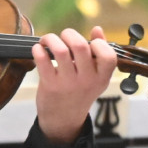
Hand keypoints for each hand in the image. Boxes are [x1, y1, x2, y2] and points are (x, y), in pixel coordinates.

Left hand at [33, 26, 117, 143]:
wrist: (64, 119)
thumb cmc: (80, 92)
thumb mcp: (95, 77)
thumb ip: (98, 54)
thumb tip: (97, 29)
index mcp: (101, 77)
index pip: (109, 56)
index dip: (99, 43)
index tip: (90, 42)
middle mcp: (86, 80)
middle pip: (80, 46)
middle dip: (69, 34)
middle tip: (63, 36)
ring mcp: (68, 83)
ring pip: (60, 50)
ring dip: (51, 39)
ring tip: (48, 40)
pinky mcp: (50, 85)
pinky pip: (43, 61)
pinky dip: (38, 50)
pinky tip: (38, 49)